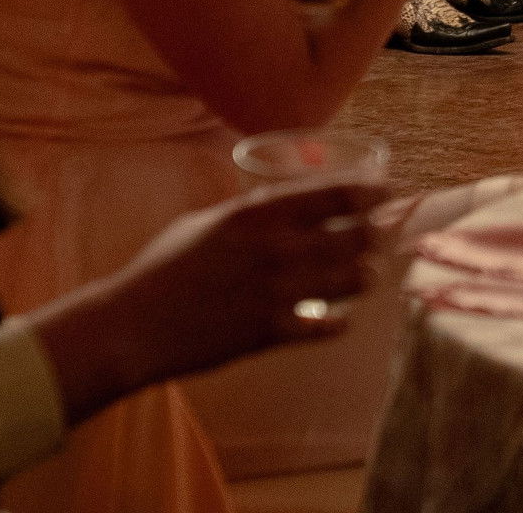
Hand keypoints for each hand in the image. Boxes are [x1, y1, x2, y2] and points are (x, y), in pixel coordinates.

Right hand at [25, 180, 385, 421]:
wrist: (131, 327)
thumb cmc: (163, 269)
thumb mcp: (206, 222)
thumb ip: (250, 212)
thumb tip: (284, 200)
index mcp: (258, 214)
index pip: (338, 193)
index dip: (374, 191)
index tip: (391, 190)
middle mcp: (276, 248)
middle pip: (359, 235)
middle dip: (377, 234)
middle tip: (382, 235)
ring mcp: (277, 291)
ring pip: (355, 280)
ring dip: (365, 277)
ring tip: (363, 276)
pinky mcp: (271, 333)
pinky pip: (330, 325)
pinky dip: (338, 321)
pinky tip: (336, 318)